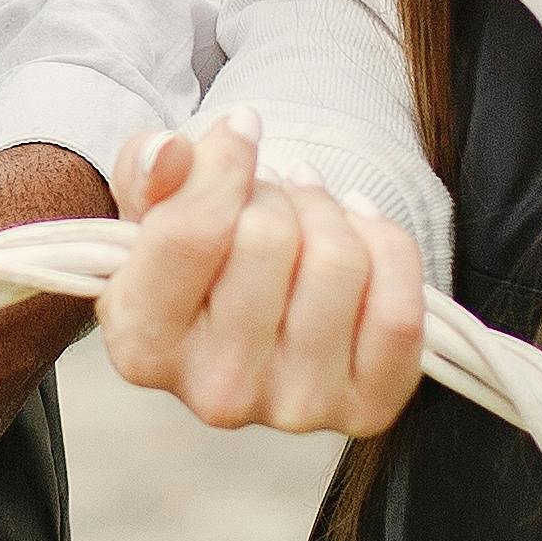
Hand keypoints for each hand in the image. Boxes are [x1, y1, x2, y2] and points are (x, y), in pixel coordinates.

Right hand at [97, 115, 423, 437]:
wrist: (251, 318)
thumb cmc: (196, 259)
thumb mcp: (151, 209)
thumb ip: (146, 171)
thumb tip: (172, 154)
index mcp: (142, 346)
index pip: (190, 233)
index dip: (224, 161)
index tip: (241, 130)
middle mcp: (215, 392)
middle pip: (267, 237)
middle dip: (276, 192)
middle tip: (270, 197)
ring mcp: (294, 407)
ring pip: (339, 263)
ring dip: (329, 213)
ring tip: (308, 215)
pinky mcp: (364, 410)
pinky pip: (399, 309)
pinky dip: (387, 249)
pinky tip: (358, 235)